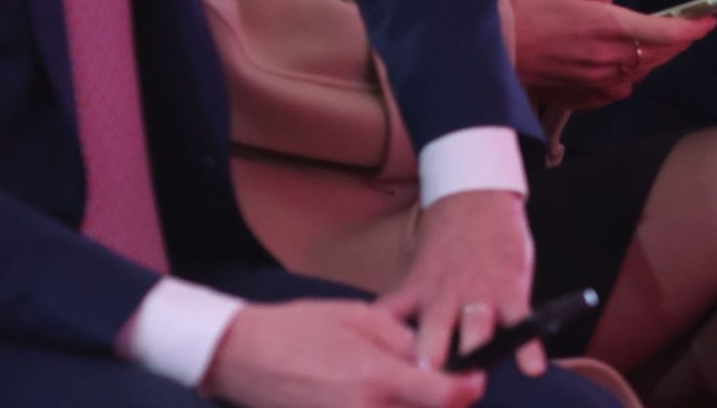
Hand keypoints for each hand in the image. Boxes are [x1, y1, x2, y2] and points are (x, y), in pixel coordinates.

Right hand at [204, 300, 470, 407]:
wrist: (244, 357)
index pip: (447, 398)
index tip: (473, 379)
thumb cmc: (299, 330)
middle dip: (444, 403)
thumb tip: (437, 358)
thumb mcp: (361, 317)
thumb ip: (405, 340)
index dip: (469, 388)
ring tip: (408, 390)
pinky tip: (378, 399)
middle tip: (441, 384)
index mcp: (377, 378)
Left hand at [378, 189, 541, 374]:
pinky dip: (528, 346)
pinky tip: (532, 368)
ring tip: (472, 378)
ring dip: (473, 351)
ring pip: (476, 327)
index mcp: (416, 292)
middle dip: (430, 359)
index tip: (382, 377)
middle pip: (433, 332)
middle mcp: (445, 296)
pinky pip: (521, 321)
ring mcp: (481, 293)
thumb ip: (404, 308)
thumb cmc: (444, 243)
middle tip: (428, 379)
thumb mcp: (415, 272)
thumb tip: (383, 348)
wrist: (477, 197)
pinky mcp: (511, 289)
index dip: (386, 353)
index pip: (393, 324)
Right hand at [506, 0, 713, 109]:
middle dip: (677, 42)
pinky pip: (617, 88)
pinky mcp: (583, 98)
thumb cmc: (528, 9)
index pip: (666, 32)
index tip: (709, 22)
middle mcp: (610, 58)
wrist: (492, 46)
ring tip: (654, 45)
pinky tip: (620, 64)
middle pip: (659, 55)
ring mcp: (597, 82)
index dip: (693, 28)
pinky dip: (626, 76)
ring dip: (651, 59)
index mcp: (610, 25)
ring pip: (640, 73)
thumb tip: (612, 6)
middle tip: (686, 30)